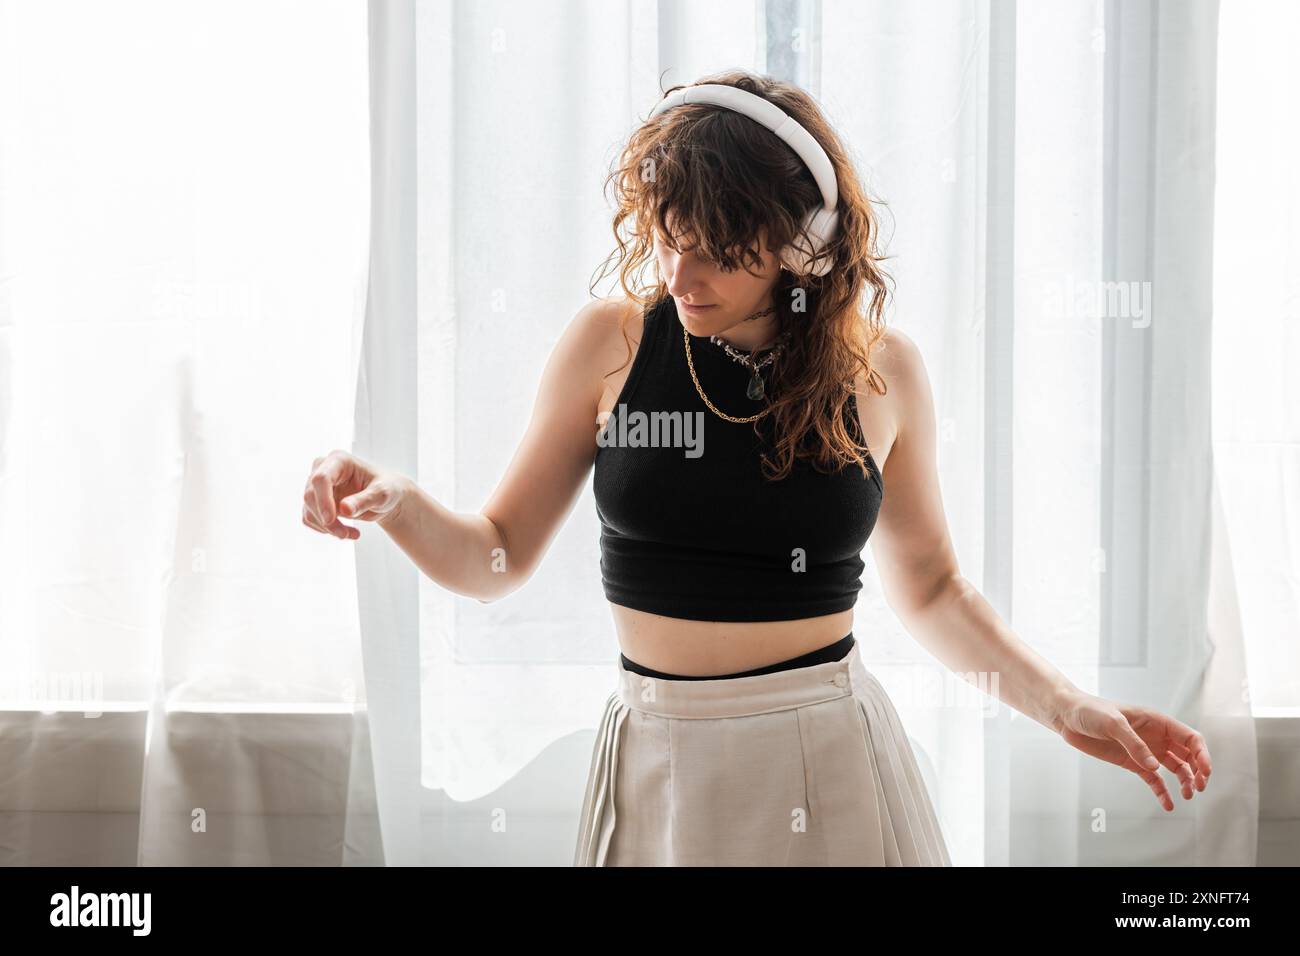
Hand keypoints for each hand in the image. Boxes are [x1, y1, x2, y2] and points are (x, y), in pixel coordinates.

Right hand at [302, 449, 407, 539]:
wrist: (384, 497)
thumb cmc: (386, 489)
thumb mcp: (382, 494)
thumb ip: (365, 500)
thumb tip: (344, 509)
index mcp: (339, 460)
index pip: (321, 478)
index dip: (323, 500)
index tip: (330, 520)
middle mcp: (323, 469)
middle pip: (310, 495)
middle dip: (326, 519)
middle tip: (345, 534)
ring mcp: (317, 485)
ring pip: (309, 510)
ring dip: (327, 528)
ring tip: (351, 534)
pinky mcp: (316, 501)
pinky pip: (310, 518)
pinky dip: (325, 530)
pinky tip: (345, 532)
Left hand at [1054, 691, 1212, 811]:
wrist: (1068, 717)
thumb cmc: (1090, 711)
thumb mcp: (1112, 723)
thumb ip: (1134, 744)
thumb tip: (1154, 765)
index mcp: (1156, 722)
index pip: (1190, 738)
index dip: (1202, 754)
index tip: (1205, 771)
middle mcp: (1156, 737)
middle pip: (1187, 755)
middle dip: (1198, 771)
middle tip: (1199, 788)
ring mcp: (1145, 751)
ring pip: (1175, 768)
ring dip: (1185, 781)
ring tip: (1187, 796)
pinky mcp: (1132, 763)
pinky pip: (1154, 779)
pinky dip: (1163, 792)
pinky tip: (1169, 804)